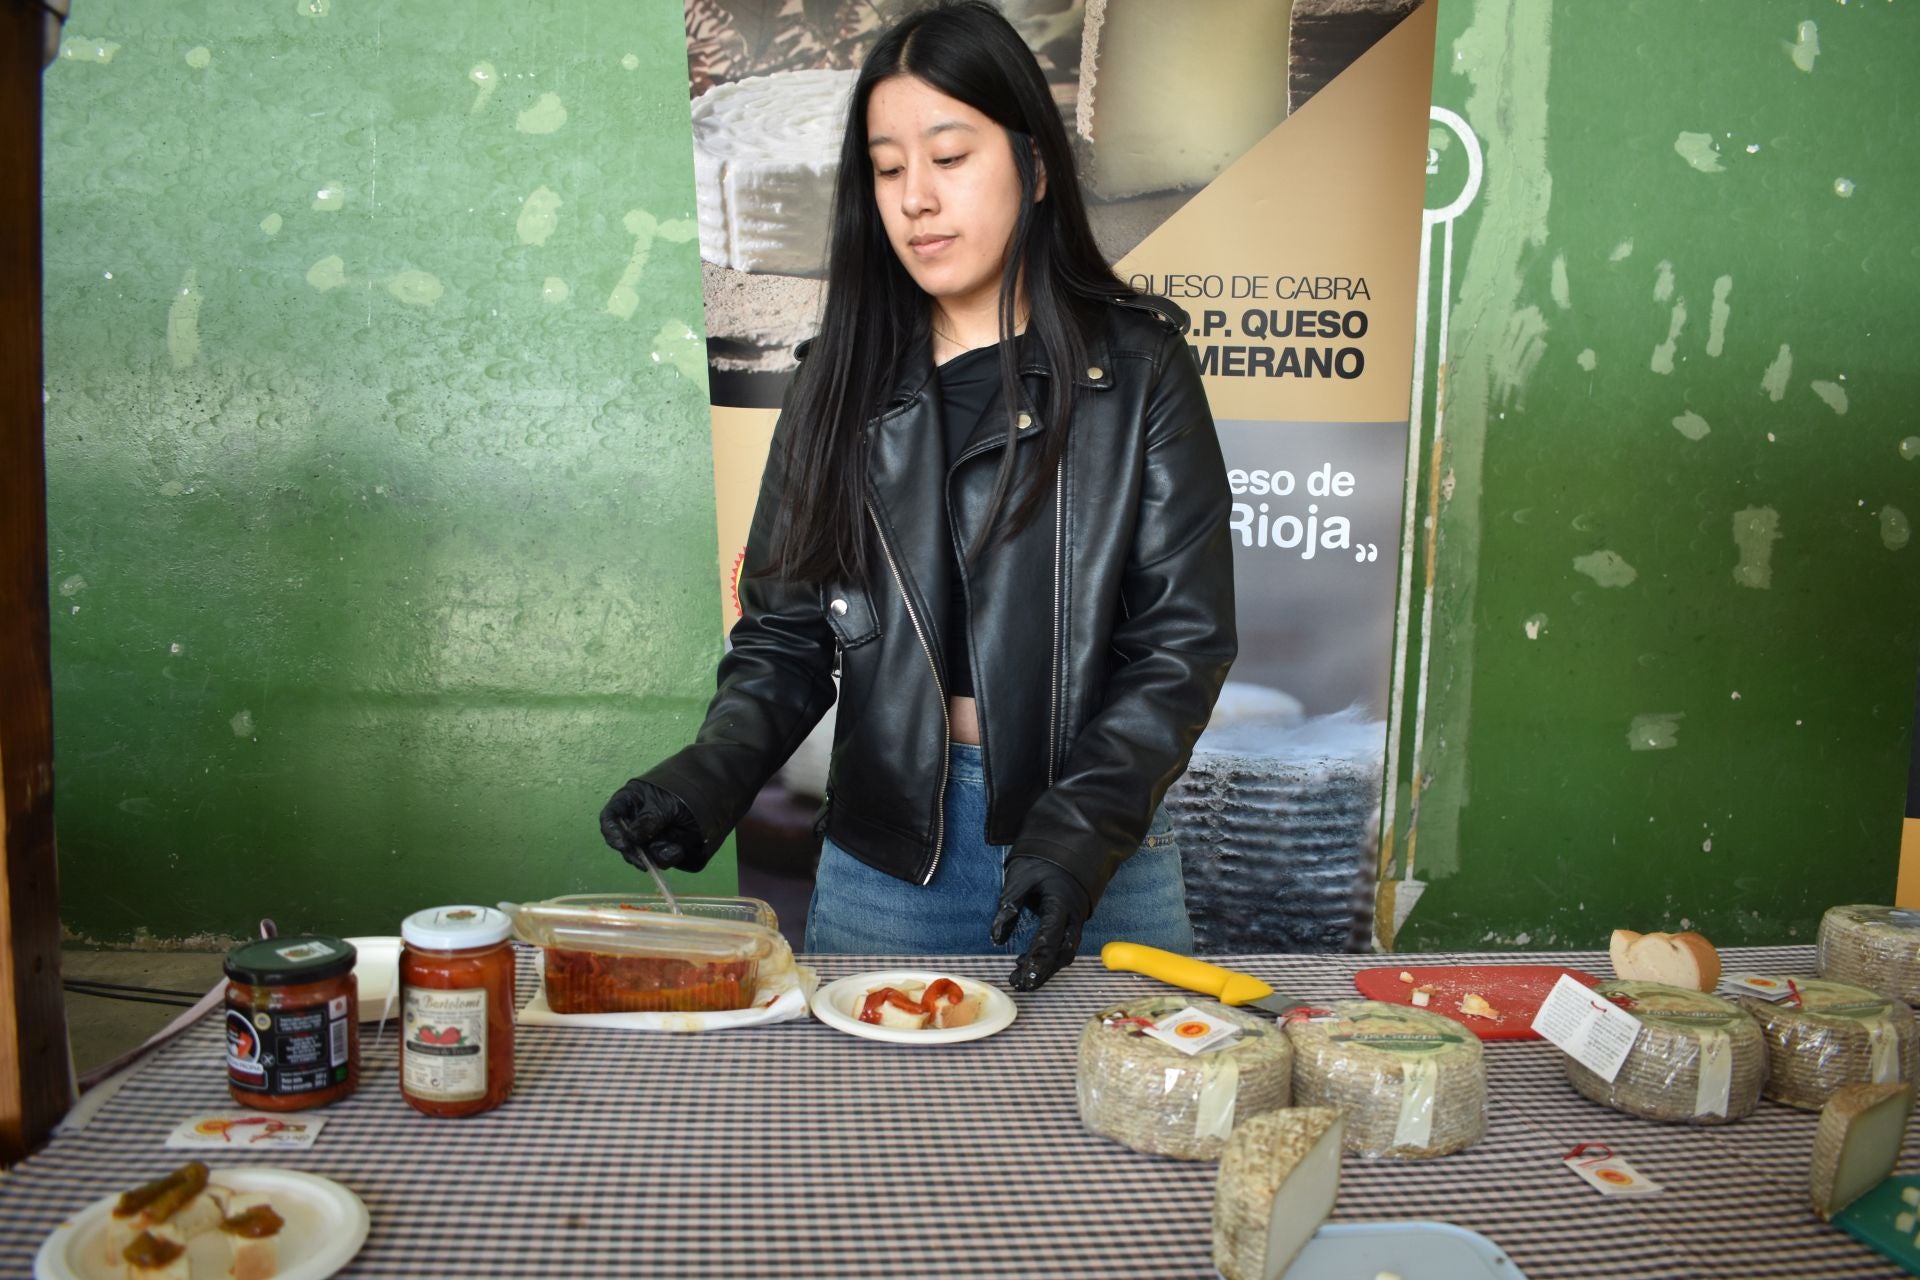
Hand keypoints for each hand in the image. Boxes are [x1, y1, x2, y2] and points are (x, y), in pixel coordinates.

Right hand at [599, 779, 704, 872]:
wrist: (720, 789)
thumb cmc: (687, 787)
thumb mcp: (666, 800)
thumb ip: (649, 818)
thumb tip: (633, 838)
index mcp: (631, 802)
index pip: (610, 818)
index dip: (611, 832)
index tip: (623, 845)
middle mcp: (639, 822)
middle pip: (626, 843)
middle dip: (634, 853)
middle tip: (643, 861)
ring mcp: (654, 836)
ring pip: (645, 855)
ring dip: (655, 856)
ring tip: (674, 848)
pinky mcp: (668, 847)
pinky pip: (663, 859)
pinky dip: (669, 857)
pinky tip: (679, 849)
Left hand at [989, 854, 1091, 990]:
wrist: (1068, 849)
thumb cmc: (1042, 861)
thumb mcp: (1019, 877)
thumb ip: (1008, 905)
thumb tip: (996, 938)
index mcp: (1061, 903)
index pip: (1050, 937)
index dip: (1038, 960)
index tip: (1025, 977)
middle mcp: (1073, 916)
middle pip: (1063, 953)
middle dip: (1043, 972)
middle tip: (1020, 985)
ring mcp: (1075, 921)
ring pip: (1065, 953)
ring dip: (1045, 969)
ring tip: (1019, 979)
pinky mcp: (1071, 923)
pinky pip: (1063, 947)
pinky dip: (1047, 958)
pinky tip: (1026, 963)